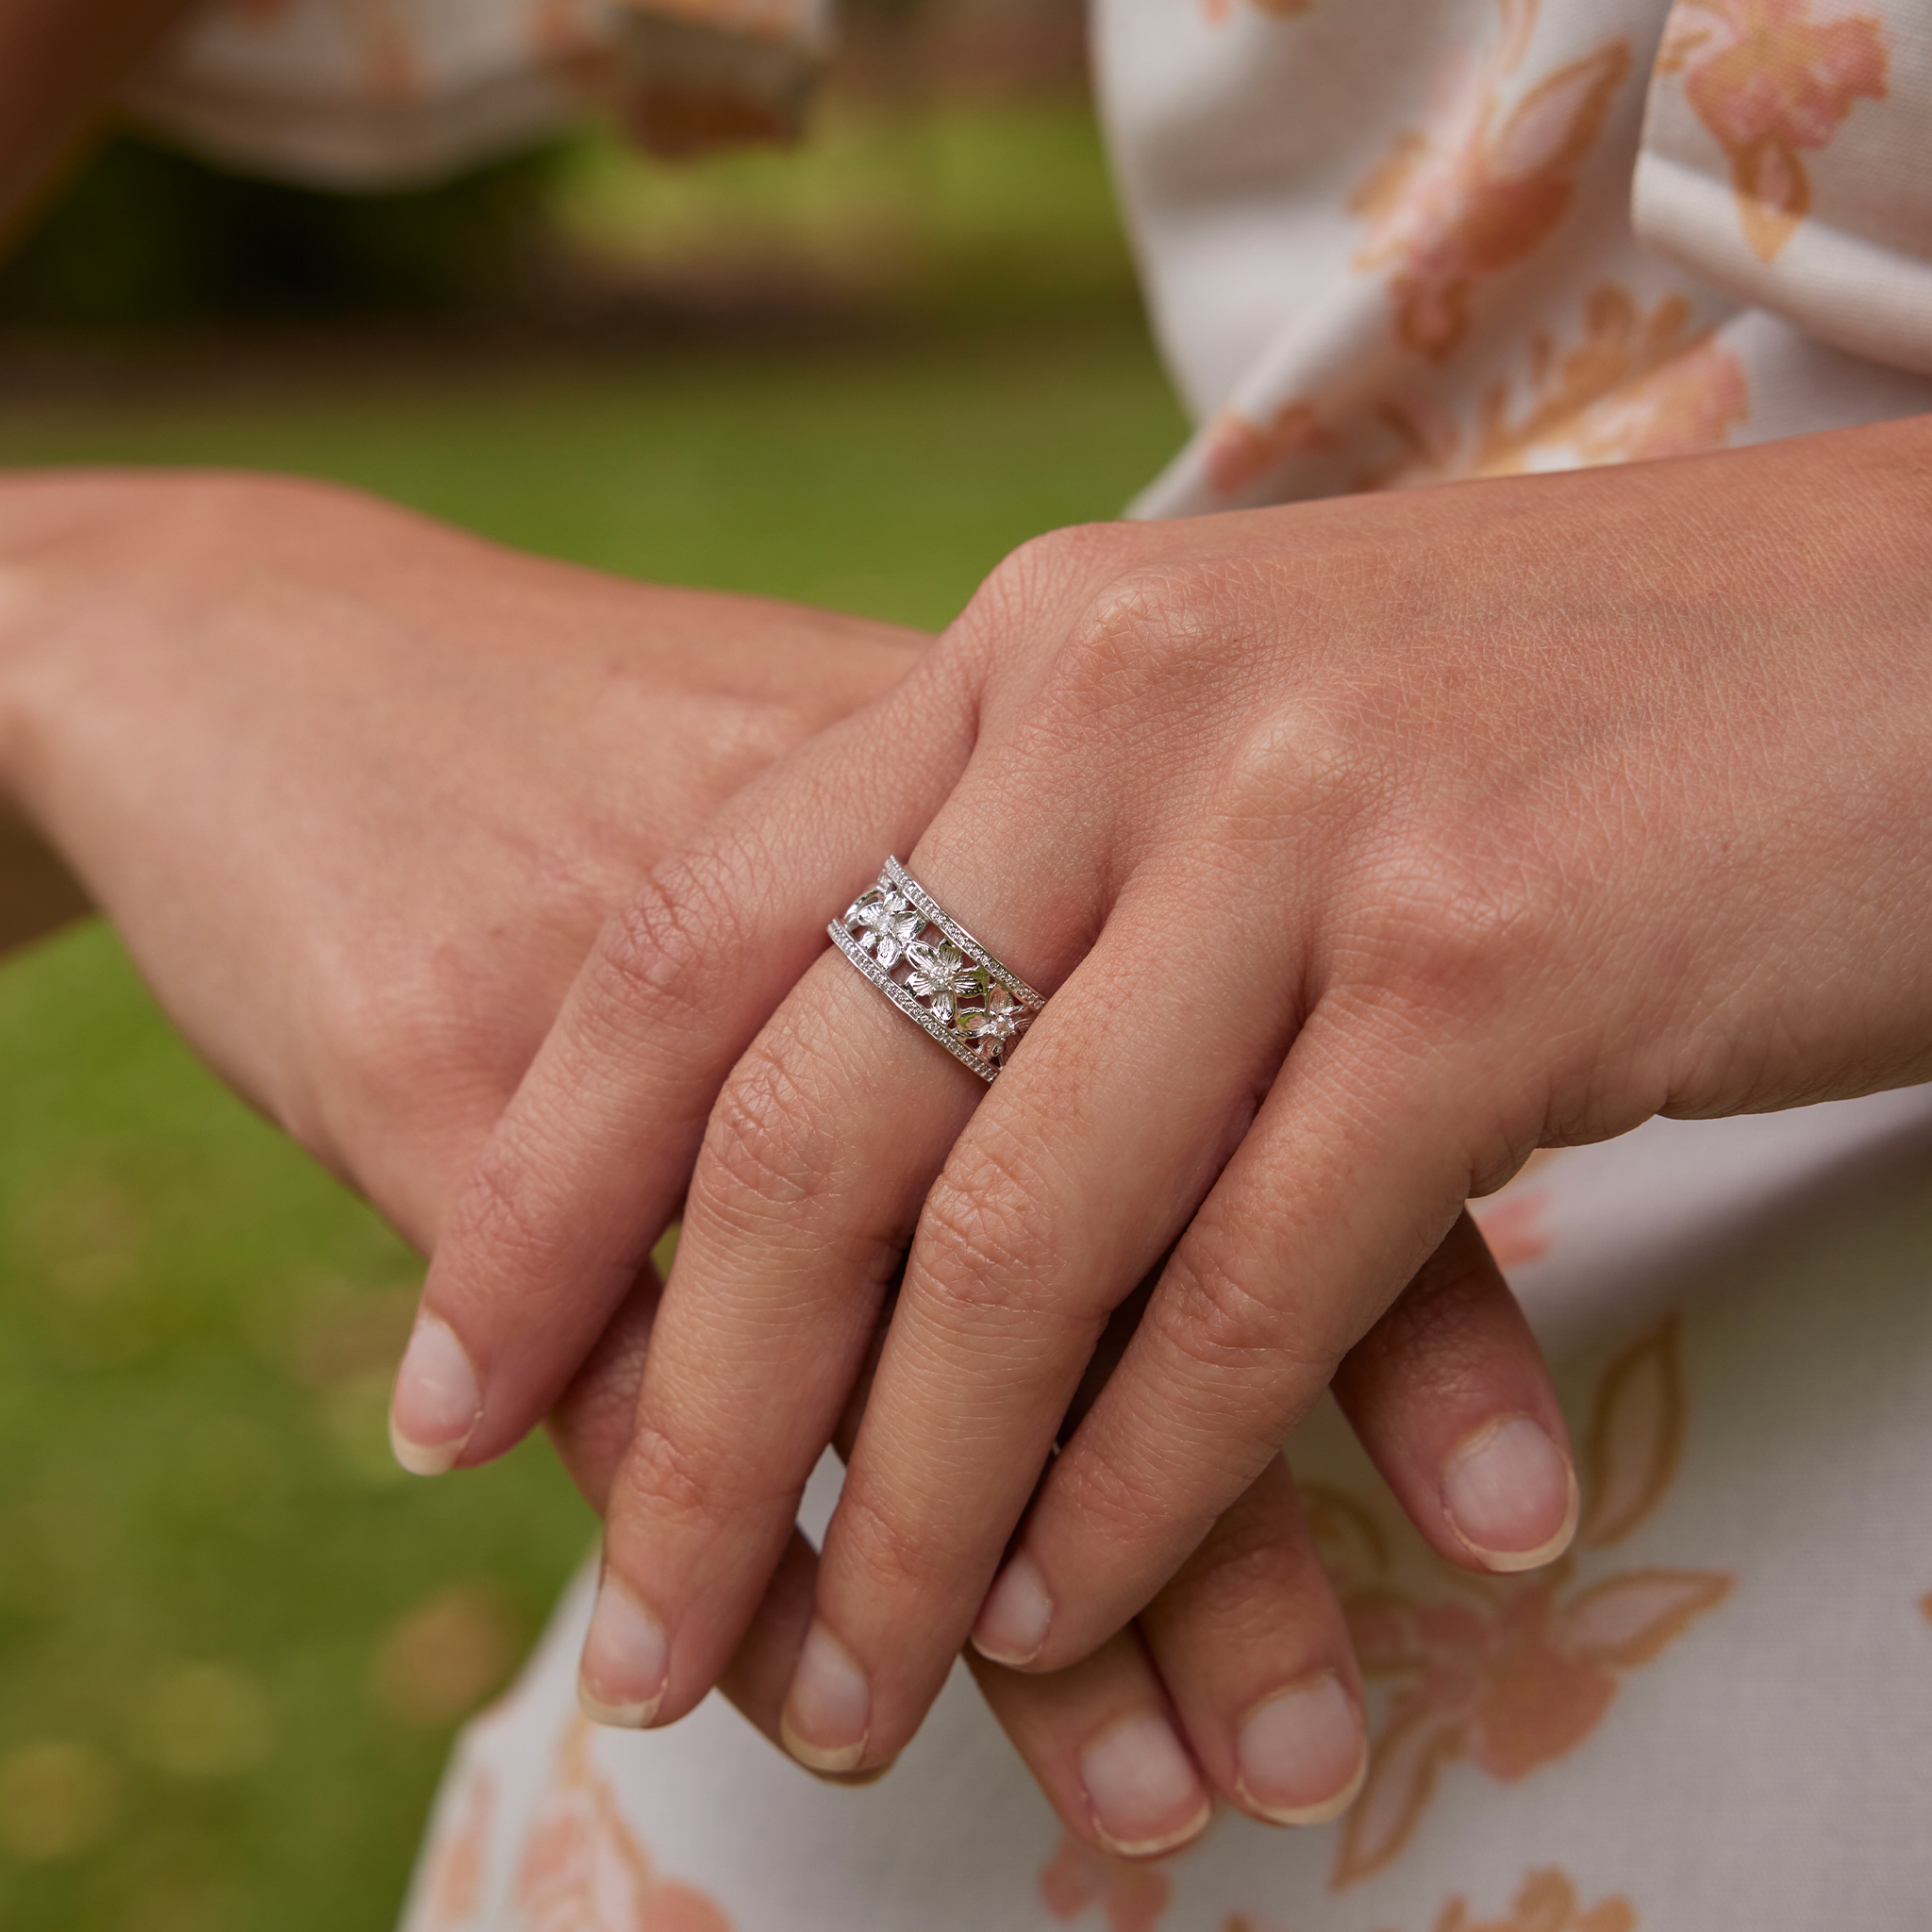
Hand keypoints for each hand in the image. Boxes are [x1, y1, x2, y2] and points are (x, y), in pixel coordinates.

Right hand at [0, 466, 1512, 1854]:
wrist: (282, 655)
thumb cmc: (605, 727)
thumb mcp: (862, 771)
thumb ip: (1056, 920)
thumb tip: (1292, 1144)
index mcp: (992, 768)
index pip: (1248, 1069)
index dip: (1382, 1306)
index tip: (1500, 1514)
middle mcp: (843, 864)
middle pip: (1075, 1225)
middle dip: (1207, 1526)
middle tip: (1313, 1740)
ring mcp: (640, 953)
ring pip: (855, 1337)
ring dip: (976, 1592)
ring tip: (1124, 1790)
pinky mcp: (434, 1050)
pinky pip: (602, 1351)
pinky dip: (703, 1522)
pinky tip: (769, 1656)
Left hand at [403, 417, 1931, 1767]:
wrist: (1898, 640)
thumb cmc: (1555, 712)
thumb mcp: (1234, 740)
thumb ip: (1047, 887)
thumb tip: (864, 1160)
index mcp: (1034, 645)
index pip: (693, 944)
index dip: (549, 1192)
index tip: (450, 1392)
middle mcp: (1129, 708)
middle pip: (818, 1132)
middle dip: (696, 1423)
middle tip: (634, 1633)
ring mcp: (1304, 828)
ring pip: (1018, 1250)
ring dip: (918, 1515)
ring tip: (860, 1690)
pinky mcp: (1488, 969)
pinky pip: (1241, 1300)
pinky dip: (1140, 1493)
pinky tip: (1079, 1614)